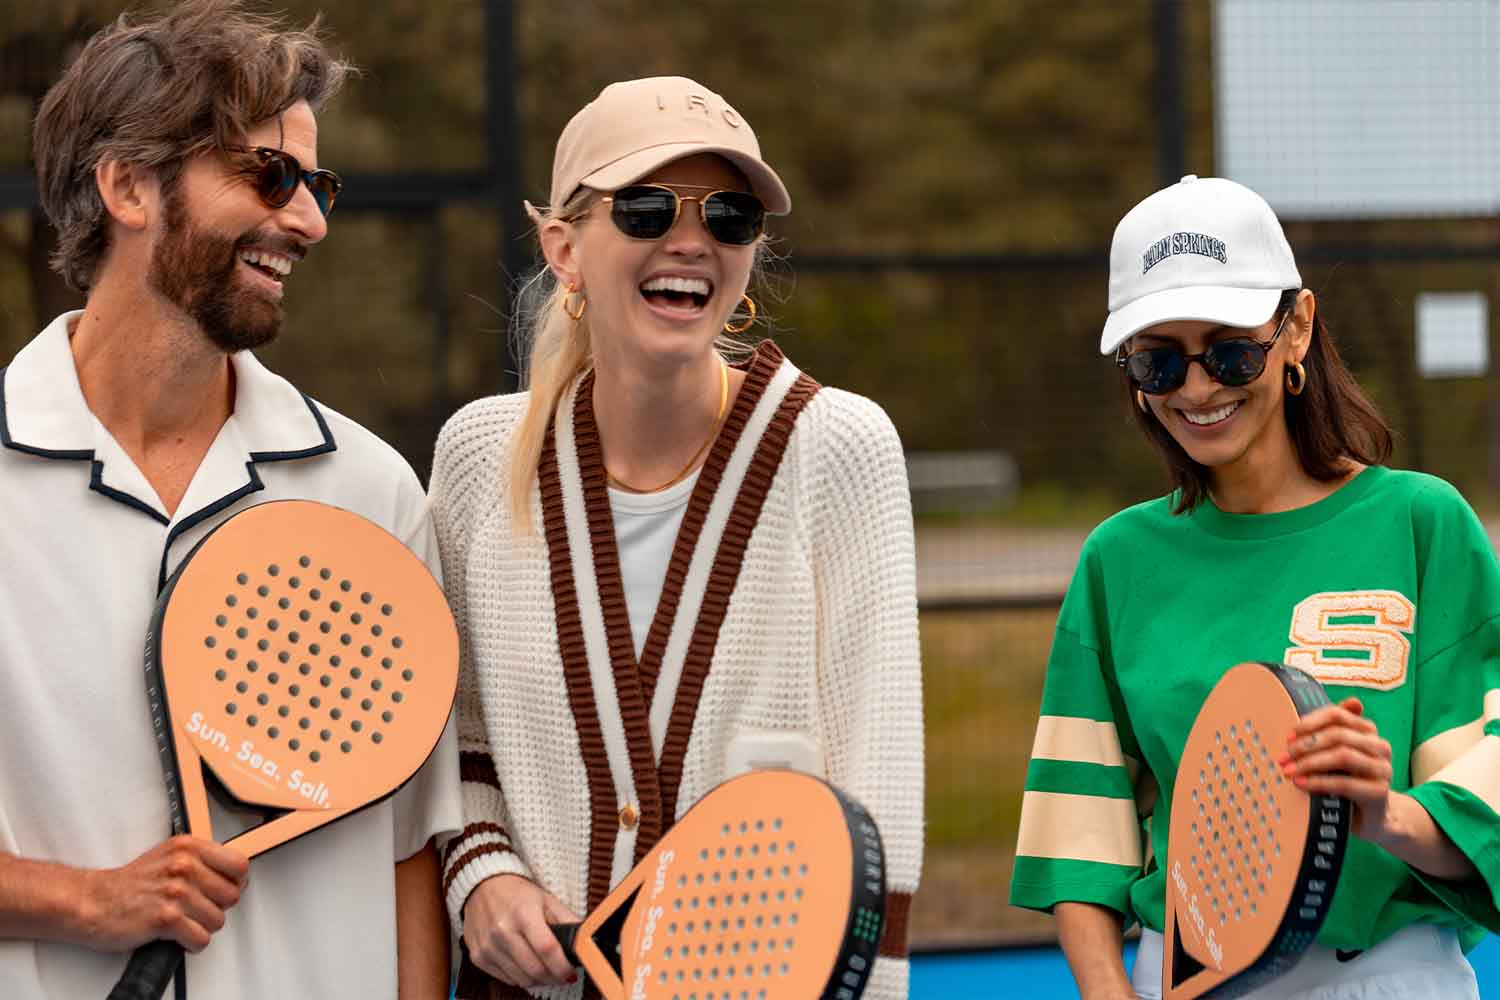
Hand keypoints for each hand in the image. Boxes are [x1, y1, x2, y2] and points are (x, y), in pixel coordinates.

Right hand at [77, 835, 248, 952]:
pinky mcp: (166, 918)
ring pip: (218, 920)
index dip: (236, 882)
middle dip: (216, 908)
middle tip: (195, 909)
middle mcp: (184, 865)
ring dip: (202, 927)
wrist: (93, 901)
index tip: (223, 890)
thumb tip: (237, 877)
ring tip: (183, 921)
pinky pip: (200, 939)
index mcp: (189, 847)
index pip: (239, 865)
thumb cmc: (131, 883)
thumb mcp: (170, 856)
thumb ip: (202, 861)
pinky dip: (191, 943)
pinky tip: (177, 935)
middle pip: (232, 896)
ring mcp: (176, 891)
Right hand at [462, 874, 579, 987]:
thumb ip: (567, 920)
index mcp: (523, 913)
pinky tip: (526, 966)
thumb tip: (585, 940)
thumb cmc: (517, 893)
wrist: (482, 886)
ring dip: (539, 980)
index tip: (571, 973)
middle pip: (534, 969)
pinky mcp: (478, 957)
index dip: (562, 966)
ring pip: (521, 979)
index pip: (547, 949)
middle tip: (562, 975)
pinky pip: (505, 979)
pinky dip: (520, 977)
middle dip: (554, 977)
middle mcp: (502, 931)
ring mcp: (488, 946)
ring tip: (546, 970)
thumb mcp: (546, 899)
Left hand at [1279, 697, 1393, 837]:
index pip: (1338, 715)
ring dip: (1310, 762)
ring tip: (1289, 771)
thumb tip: (1313, 712)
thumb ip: (1325, 735)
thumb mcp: (1335, 755)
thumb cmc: (1349, 780)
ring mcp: (1382, 769)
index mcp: (1368, 731)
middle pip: (1339, 735)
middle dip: (1306, 745)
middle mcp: (1379, 746)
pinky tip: (1302, 784)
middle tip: (1284, 756)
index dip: (1310, 722)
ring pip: (1343, 756)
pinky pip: (1345, 783)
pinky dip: (1319, 782)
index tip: (1289, 735)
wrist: (1372, 817)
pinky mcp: (1379, 793)